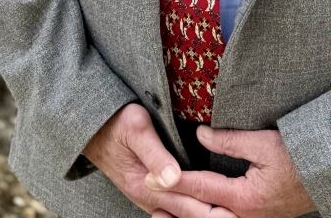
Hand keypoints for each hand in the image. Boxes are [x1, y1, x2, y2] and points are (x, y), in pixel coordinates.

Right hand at [82, 103, 235, 217]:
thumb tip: (174, 178)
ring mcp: (150, 197)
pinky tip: (208, 207)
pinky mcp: (150, 191)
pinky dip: (193, 210)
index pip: (188, 203)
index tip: (235, 207)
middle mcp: (149, 198)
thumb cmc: (114, 121)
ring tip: (230, 213)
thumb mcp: (135, 128)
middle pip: (189, 214)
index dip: (213, 205)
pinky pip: (175, 208)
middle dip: (215, 214)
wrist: (90, 127)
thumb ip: (155, 153)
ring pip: (182, 214)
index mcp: (147, 185)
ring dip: (204, 213)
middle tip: (240, 213)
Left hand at [152, 126, 314, 217]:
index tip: (151, 176)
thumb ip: (229, 140)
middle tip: (147, 193)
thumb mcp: (263, 142)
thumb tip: (200, 134)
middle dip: (172, 205)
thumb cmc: (299, 157)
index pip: (200, 188)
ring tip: (159, 213)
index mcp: (244, 199)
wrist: (328, 176)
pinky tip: (191, 215)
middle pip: (199, 216)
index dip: (174, 181)